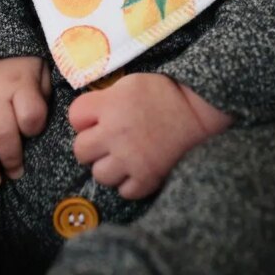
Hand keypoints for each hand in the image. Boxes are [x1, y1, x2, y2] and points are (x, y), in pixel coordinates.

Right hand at [0, 56, 51, 189]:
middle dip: (11, 158)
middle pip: (4, 132)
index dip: (33, 129)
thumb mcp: (38, 66)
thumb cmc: (14, 58)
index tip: (32, 135)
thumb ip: (43, 90)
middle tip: (14, 174)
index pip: (31, 115)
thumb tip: (46, 119)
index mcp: (20, 82)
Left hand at [68, 73, 220, 199]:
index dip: (83, 118)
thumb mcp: (130, 84)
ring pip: (99, 175)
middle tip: (106, 142)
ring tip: (122, 158)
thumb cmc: (165, 92)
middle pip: (80, 150)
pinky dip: (128, 183)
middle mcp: (115, 133)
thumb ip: (106, 99)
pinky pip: (124, 191)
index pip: (74, 117)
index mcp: (109, 105)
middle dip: (91, 146)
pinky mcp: (147, 178)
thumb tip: (88, 116)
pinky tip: (136, 170)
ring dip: (108, 167)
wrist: (199, 111)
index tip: (95, 119)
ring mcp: (130, 159)